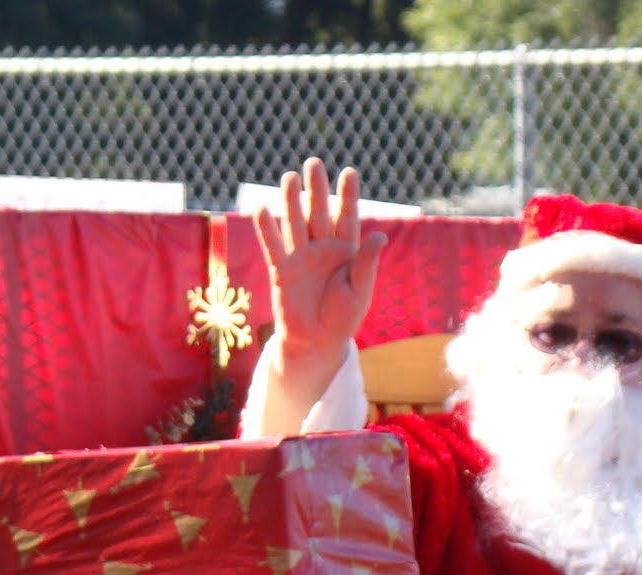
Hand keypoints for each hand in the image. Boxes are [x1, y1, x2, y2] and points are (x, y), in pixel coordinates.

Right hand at [256, 158, 386, 367]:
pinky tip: (261, 208)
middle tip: (314, 163)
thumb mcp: (360, 291)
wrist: (317, 342)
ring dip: (291, 201)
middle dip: (317, 189)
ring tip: (289, 177)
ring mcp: (301, 257)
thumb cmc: (343, 318)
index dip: (348, 196)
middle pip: (318, 213)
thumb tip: (380, 236)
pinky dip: (267, 229)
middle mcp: (322, 249)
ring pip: (295, 223)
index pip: (347, 218)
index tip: (350, 172)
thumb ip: (366, 263)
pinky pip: (274, 246)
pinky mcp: (282, 270)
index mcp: (346, 252)